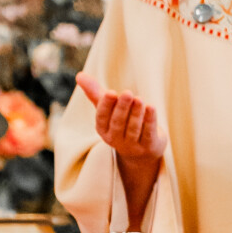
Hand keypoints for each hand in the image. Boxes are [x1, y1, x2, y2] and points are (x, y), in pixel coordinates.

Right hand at [76, 74, 165, 225]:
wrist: (142, 157)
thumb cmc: (123, 129)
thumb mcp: (108, 111)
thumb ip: (95, 94)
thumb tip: (80, 75)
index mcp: (104, 133)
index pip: (101, 121)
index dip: (105, 109)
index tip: (110, 93)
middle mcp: (117, 142)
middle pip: (118, 125)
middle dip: (122, 109)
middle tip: (127, 93)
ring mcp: (134, 147)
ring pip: (134, 130)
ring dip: (136, 114)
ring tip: (139, 98)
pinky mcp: (152, 148)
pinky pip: (149, 134)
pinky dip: (150, 121)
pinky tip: (151, 108)